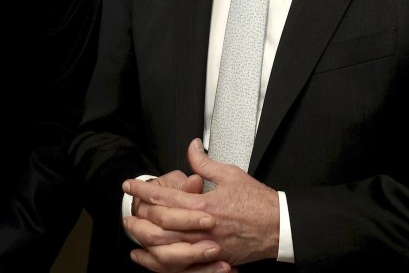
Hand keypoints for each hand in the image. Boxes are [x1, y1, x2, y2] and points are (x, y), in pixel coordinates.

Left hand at [124, 139, 279, 267]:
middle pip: (158, 223)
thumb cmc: (259, 203)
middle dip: (138, 213)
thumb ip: (205, 162)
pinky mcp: (211, 259)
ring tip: (134, 228)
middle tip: (129, 206)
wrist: (279, 227)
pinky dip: (160, 261)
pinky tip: (150, 256)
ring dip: (145, 237)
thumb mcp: (230, 174)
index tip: (130, 185)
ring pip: (165, 246)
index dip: (143, 190)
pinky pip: (179, 263)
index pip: (164, 196)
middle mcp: (200, 228)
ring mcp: (205, 247)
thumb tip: (192, 148)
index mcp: (203, 205)